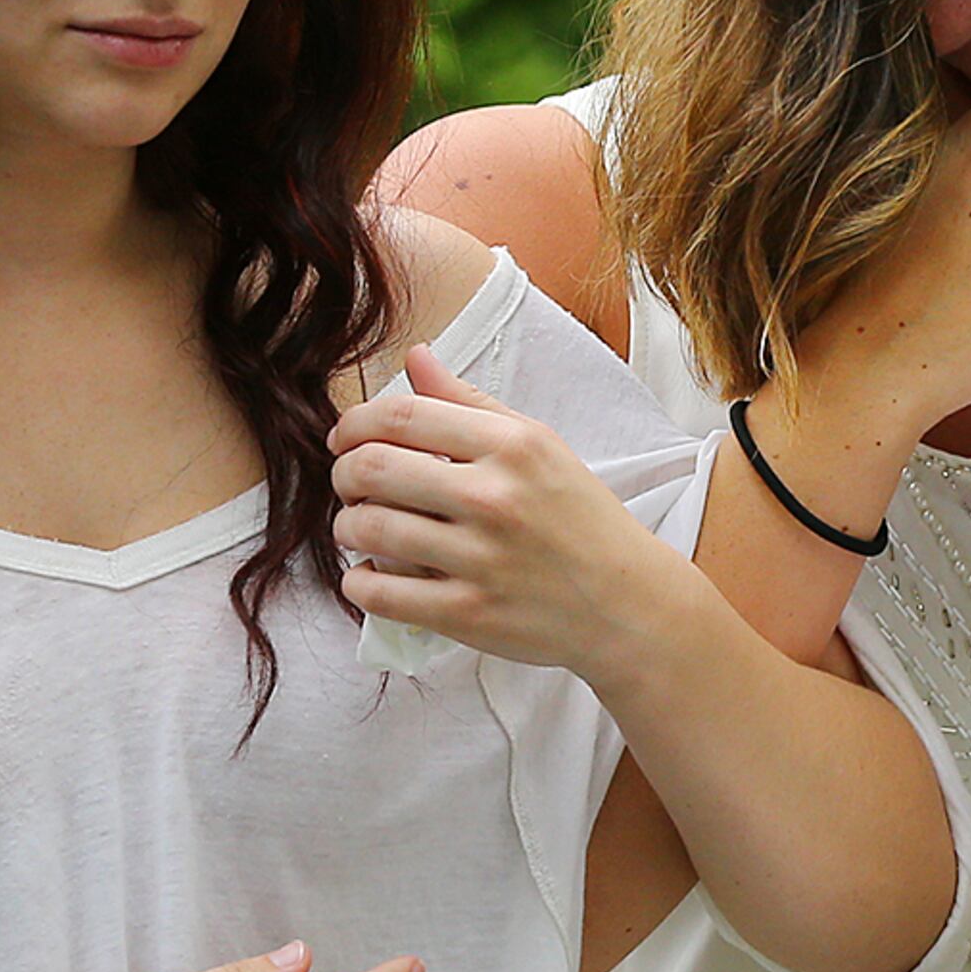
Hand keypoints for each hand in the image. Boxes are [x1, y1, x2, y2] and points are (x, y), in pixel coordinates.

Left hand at [335, 349, 691, 681]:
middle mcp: (494, 497)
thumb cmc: (581, 521)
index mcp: (512, 446)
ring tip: (359, 529)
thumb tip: (416, 358)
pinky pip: (379, 593)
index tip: (345, 439)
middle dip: (343, 474)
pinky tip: (370, 575)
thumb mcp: (540, 447)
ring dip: (346, 527)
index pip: (401, 415)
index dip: (354, 424)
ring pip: (367, 528)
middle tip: (351, 485)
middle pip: (371, 467)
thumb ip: (471, 403)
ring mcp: (481, 558)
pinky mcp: (469, 613)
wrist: (627, 605)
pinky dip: (360, 582)